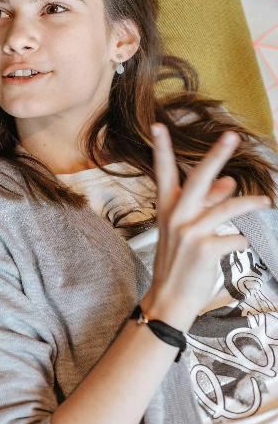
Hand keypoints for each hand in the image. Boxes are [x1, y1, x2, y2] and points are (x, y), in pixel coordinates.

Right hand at [143, 125, 270, 330]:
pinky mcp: (206, 249)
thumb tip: (229, 183)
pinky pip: (235, 237)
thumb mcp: (187, 231)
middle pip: (198, 178)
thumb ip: (207, 204)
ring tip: (265, 203)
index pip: (162, 173)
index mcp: (167, 208)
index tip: (158, 125)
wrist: (170, 298)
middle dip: (216, 155)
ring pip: (227, 207)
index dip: (160, 149)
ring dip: (250, 203)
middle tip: (231, 136)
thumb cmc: (179, 262)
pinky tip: (238, 246)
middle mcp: (176, 216)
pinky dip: (241, 241)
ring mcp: (189, 232)